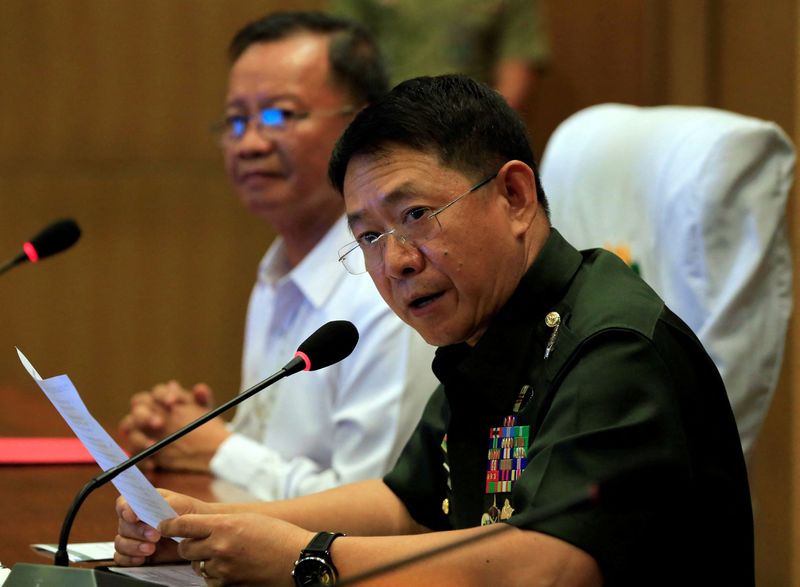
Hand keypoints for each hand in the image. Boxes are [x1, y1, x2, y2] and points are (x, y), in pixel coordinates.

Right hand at [114, 489, 211, 565]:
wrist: (202, 532)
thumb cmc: (191, 513)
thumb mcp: (180, 504)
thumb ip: (162, 504)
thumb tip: (143, 511)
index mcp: (144, 502)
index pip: (124, 503)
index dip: (124, 509)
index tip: (133, 516)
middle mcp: (137, 520)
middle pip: (123, 525)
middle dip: (137, 532)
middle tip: (155, 536)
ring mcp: (136, 537)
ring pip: (121, 542)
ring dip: (133, 546)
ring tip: (151, 549)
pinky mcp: (138, 554)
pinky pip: (122, 558)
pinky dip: (128, 559)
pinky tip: (141, 559)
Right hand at [118, 381, 228, 471]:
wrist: (200, 447)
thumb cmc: (198, 423)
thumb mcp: (203, 413)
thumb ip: (201, 400)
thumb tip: (199, 389)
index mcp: (160, 400)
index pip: (156, 393)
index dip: (163, 396)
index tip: (173, 403)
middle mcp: (146, 414)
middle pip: (138, 411)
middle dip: (146, 416)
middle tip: (159, 423)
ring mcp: (140, 434)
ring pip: (131, 434)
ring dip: (140, 440)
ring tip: (153, 446)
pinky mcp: (141, 453)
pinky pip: (136, 458)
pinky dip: (143, 462)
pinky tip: (153, 466)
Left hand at [159, 512, 313, 586]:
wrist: (298, 557)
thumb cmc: (277, 534)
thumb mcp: (247, 519)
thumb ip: (220, 524)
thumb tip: (198, 529)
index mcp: (224, 525)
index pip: (183, 525)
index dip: (169, 525)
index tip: (164, 525)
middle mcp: (219, 547)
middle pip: (185, 548)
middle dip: (189, 544)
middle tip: (199, 541)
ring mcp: (223, 568)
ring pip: (197, 565)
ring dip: (204, 560)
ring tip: (225, 554)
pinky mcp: (228, 585)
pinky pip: (210, 580)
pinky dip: (215, 574)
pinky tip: (231, 567)